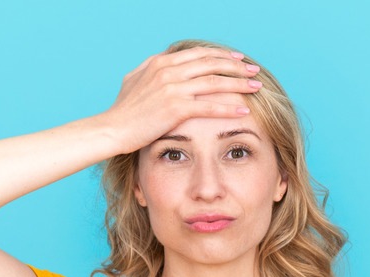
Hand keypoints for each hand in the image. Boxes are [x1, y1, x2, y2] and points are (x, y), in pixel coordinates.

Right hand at [100, 46, 262, 154]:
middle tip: (254, 71)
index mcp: (161, 62)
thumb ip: (151, 68)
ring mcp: (172, 88)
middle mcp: (168, 71)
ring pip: (215, 82)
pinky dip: (229, 107)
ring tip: (257, 87)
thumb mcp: (134, 80)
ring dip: (239, 84)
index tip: (238, 60)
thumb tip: (163, 58)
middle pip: (212, 64)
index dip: (222, 56)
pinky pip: (209, 106)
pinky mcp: (176, 108)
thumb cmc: (123, 110)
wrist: (112, 129)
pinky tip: (244, 109)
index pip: (199, 54)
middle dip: (237, 67)